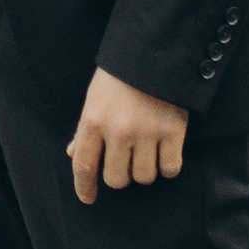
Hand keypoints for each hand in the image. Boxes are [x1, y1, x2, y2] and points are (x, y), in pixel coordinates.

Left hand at [68, 67, 189, 203]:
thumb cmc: (120, 73)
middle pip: (116, 179)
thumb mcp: (94, 96)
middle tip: (125, 162)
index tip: (88, 199)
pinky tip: (165, 154)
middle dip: (120, 176)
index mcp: (93, 119)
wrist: (156, 49)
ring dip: (145, 171)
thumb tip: (74, 154)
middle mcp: (118, 130)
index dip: (84, 188)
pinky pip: (170, 168)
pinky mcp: (174, 131)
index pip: (84, 166)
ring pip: (144, 177)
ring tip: (146, 154)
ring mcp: (147, 132)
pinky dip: (168, 166)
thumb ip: (85, 128)